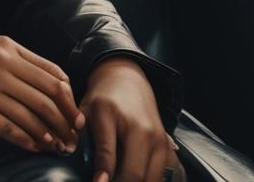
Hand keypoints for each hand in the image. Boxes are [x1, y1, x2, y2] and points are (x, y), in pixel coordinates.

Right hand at [0, 25, 83, 153]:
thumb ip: (12, 60)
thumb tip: (44, 84)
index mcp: (7, 47)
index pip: (52, 73)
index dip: (69, 98)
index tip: (74, 116)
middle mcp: (0, 63)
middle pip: (47, 96)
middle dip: (65, 121)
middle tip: (72, 139)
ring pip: (30, 114)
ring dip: (48, 134)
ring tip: (56, 147)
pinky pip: (6, 126)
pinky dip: (24, 139)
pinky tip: (33, 147)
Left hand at [82, 56, 182, 181]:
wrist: (127, 80)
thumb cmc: (104, 97)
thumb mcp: (88, 112)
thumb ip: (85, 138)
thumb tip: (85, 167)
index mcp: (115, 116)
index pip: (109, 156)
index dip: (102, 178)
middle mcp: (143, 130)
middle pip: (136, 175)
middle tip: (106, 181)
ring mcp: (159, 140)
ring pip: (152, 180)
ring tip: (119, 176)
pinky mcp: (168, 148)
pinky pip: (162, 176)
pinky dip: (149, 179)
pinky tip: (134, 175)